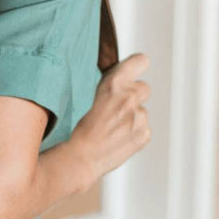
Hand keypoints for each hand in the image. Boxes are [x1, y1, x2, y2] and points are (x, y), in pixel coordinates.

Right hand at [70, 53, 150, 187]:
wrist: (78, 157)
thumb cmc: (73, 128)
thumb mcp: (82, 95)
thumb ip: (104, 85)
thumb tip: (113, 80)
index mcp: (114, 83)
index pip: (141, 61)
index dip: (135, 67)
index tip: (131, 73)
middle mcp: (130, 97)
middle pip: (144, 88)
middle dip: (133, 95)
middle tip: (116, 106)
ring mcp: (139, 117)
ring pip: (141, 111)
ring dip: (131, 116)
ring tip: (111, 127)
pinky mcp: (143, 135)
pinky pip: (143, 128)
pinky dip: (133, 132)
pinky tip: (116, 138)